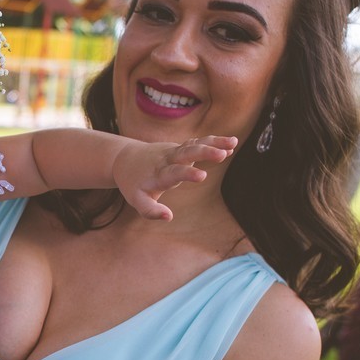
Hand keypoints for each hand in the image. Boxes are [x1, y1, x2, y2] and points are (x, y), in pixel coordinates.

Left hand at [114, 135, 236, 220]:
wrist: (125, 159)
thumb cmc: (133, 184)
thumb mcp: (137, 200)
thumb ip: (151, 211)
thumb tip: (168, 217)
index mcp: (158, 174)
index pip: (174, 173)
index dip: (187, 174)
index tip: (202, 177)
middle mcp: (167, 159)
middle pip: (187, 153)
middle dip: (205, 152)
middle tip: (223, 154)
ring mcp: (174, 151)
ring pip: (195, 144)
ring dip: (214, 143)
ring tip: (234, 143)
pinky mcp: (180, 148)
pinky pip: (198, 143)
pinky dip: (213, 142)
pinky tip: (231, 144)